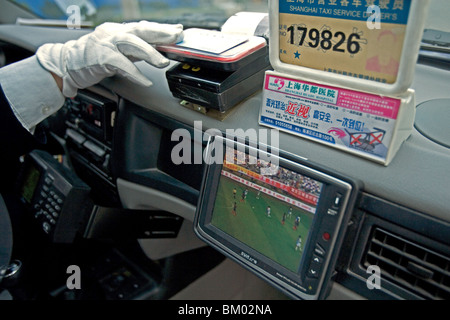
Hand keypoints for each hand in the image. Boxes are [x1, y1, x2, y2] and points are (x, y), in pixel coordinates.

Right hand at [36, 21, 182, 96]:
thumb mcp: (119, 51)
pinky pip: (121, 64)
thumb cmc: (93, 57)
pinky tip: (145, 80)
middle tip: (176, 38)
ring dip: (149, 52)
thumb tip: (159, 51)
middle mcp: (113, 32)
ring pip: (131, 43)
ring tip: (163, 62)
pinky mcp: (100, 57)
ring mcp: (106, 43)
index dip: (162, 29)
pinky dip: (135, 73)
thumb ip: (137, 51)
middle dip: (160, 33)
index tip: (178, 31)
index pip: (144, 27)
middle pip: (140, 29)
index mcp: (119, 30)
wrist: (66, 62)